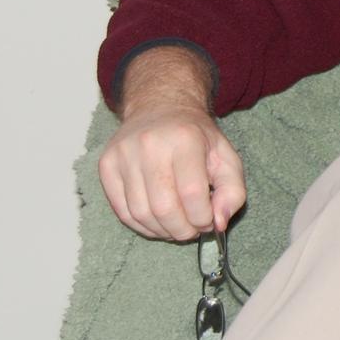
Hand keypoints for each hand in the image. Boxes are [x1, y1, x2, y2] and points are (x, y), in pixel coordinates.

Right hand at [98, 46, 246, 240]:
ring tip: (177, 226)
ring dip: (163, 231)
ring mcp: (123, 154)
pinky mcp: (106, 165)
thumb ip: (233, 191)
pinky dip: (142, 226)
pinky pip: (122, 211)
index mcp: (185, 138)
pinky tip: (158, 223)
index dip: (203, 218)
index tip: (209, 222)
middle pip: (164, 208)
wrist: (160, 108)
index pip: (192, 193)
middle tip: (193, 230)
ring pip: (141, 214)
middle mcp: (149, 143)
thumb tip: (219, 223)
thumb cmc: (196, 138)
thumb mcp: (226, 157)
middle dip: (183, 230)